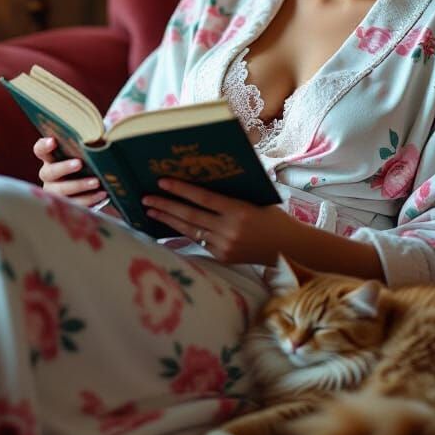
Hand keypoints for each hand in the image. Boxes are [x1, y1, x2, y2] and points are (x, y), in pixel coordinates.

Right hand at [33, 137, 107, 207]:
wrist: (95, 185)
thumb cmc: (88, 162)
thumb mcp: (86, 153)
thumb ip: (88, 144)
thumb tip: (104, 136)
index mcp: (51, 158)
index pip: (40, 150)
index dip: (44, 146)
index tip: (53, 141)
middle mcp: (49, 176)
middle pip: (49, 172)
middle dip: (64, 167)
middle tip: (79, 163)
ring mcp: (55, 192)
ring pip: (61, 191)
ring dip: (79, 185)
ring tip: (96, 182)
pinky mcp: (66, 205)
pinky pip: (75, 204)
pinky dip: (90, 199)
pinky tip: (103, 193)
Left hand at [141, 178, 303, 266]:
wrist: (288, 248)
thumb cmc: (271, 216)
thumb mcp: (255, 199)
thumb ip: (231, 192)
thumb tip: (203, 178)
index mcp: (240, 210)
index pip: (203, 198)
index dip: (181, 189)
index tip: (162, 182)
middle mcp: (230, 229)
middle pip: (190, 215)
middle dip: (165, 206)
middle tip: (146, 198)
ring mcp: (224, 245)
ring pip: (190, 230)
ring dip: (168, 220)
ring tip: (150, 210)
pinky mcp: (222, 257)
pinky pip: (198, 241)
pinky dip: (183, 231)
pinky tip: (170, 224)